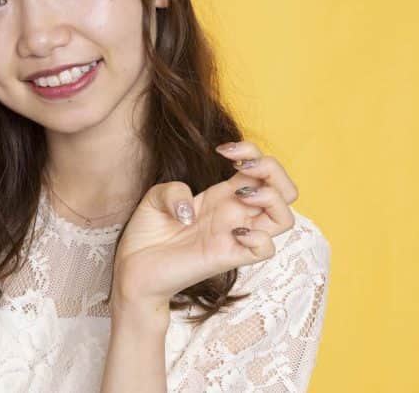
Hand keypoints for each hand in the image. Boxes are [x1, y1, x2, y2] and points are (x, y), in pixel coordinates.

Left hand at [112, 140, 297, 309]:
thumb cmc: (148, 234)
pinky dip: (259, 237)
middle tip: (242, 167)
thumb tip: (190, 211)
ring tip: (240, 193)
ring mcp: (235, 237)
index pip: (260, 170)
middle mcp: (235, 214)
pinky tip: (233, 230)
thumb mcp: (155, 197)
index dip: (251, 151)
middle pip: (284, 190)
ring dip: (271, 198)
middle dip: (272, 169)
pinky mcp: (228, 258)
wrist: (133, 268)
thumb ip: (174, 191)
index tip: (223, 150)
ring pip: (284, 219)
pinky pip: (265, 250)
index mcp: (223, 196)